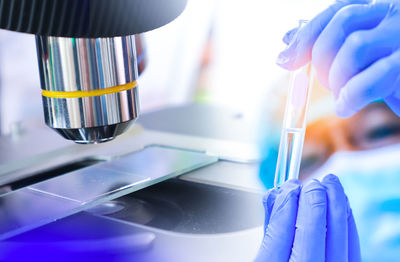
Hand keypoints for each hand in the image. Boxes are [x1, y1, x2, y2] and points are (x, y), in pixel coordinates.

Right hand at [254, 174, 360, 261]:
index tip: (289, 188)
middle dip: (313, 199)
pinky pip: (354, 246)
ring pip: (339, 235)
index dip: (287, 203)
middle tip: (310, 184)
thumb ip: (269, 228)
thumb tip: (276, 195)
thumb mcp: (264, 260)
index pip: (282, 231)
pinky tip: (342, 206)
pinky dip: (348, 222)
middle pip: (313, 230)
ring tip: (330, 184)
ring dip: (336, 203)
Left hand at [277, 0, 399, 117]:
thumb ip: (330, 44)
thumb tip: (287, 40)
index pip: (336, 11)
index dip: (307, 36)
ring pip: (356, 45)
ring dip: (337, 79)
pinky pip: (369, 80)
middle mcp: (394, 15)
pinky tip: (346, 107)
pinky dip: (349, 97)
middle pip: (343, 21)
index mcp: (378, 10)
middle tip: (327, 83)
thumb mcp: (359, 57)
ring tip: (341, 96)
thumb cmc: (389, 75)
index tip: (286, 61)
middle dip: (321, 57)